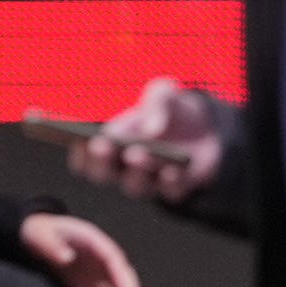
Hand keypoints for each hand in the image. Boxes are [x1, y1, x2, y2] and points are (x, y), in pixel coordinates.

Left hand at [16, 212, 147, 286]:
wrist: (31, 235)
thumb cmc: (38, 232)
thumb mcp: (40, 236)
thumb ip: (52, 247)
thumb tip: (67, 258)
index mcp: (91, 239)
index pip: (112, 257)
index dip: (122, 275)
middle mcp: (99, 253)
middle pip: (120, 272)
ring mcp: (96, 268)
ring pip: (117, 286)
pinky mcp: (90, 280)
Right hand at [69, 77, 222, 203]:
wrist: (207, 127)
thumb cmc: (172, 110)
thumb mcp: (165, 94)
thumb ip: (156, 101)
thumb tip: (150, 129)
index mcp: (110, 143)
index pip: (84, 156)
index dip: (79, 150)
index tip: (78, 137)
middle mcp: (123, 167)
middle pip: (101, 173)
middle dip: (100, 160)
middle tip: (103, 145)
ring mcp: (149, 180)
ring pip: (134, 186)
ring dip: (136, 171)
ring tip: (138, 153)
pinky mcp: (176, 189)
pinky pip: (170, 193)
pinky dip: (170, 182)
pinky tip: (172, 171)